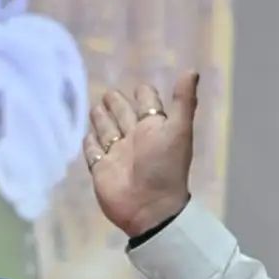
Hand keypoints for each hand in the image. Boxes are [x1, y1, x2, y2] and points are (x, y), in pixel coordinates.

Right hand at [85, 71, 198, 237]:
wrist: (150, 208)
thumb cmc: (166, 167)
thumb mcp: (178, 130)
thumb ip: (183, 101)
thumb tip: (192, 70)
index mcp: (154, 127)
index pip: (147, 103)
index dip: (143, 94)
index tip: (140, 88)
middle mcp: (135, 138)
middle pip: (122, 114)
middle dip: (116, 103)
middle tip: (108, 93)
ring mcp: (117, 154)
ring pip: (106, 129)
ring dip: (101, 119)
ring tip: (94, 107)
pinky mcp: (100, 169)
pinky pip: (93, 151)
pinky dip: (90, 142)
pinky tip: (87, 134)